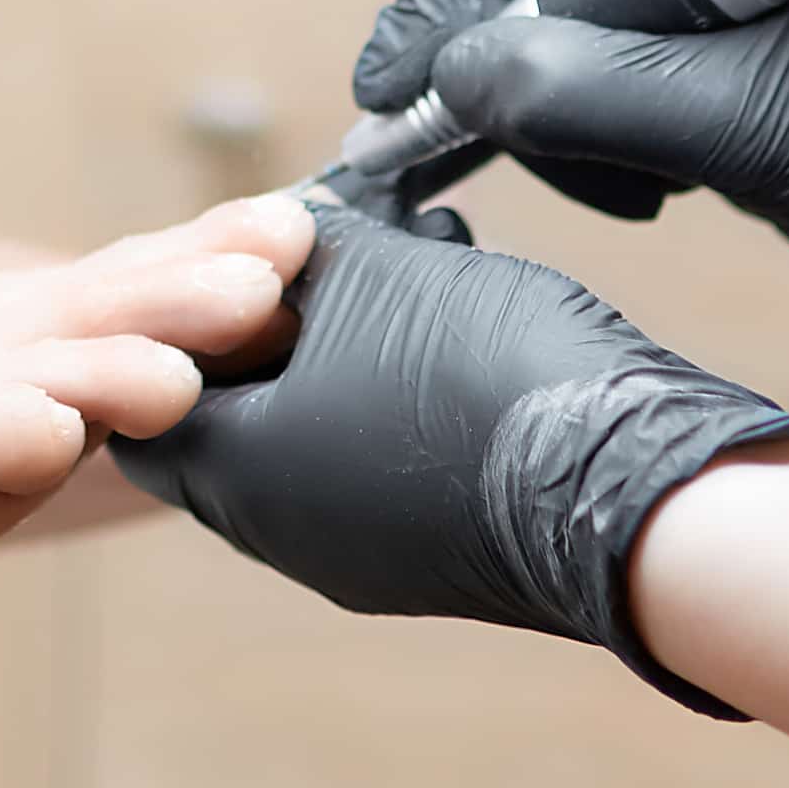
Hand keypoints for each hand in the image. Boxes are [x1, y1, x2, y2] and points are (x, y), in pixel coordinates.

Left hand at [111, 193, 788, 716]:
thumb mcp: (379, 275)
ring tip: (425, 250)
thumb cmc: (487, 381)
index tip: (232, 247)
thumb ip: (312, 246)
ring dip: (361, 333)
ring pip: (327, 420)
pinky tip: (471, 302)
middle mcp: (288, 533)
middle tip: (333, 242)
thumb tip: (286, 234)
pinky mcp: (448, 551)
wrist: (641, 495)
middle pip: (242, 404)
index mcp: (237, 478)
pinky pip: (395, 452)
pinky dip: (413, 377)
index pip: (146, 397)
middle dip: (285, 308)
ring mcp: (370, 553)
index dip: (176, 307)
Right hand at [366, 0, 788, 310]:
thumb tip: (447, 80)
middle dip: (476, 63)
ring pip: (491, 32)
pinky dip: (565, 146)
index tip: (434, 86)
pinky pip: (545, 84)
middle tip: (535, 147)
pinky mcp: (659, 48)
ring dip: (531, 122)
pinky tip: (650, 184)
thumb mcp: (745, 119)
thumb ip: (580, 94)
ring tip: (635, 177)